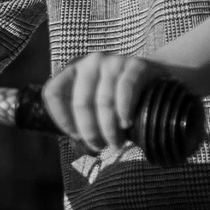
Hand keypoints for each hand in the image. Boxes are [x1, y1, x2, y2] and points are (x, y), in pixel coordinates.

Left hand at [42, 52, 196, 151]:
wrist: (156, 78)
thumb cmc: (120, 98)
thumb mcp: (97, 104)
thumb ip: (84, 117)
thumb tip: (79, 145)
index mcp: (74, 71)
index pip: (53, 92)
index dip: (61, 118)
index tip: (75, 135)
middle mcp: (90, 63)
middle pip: (80, 103)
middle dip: (89, 131)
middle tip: (100, 147)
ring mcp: (113, 62)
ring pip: (103, 101)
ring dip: (109, 129)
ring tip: (116, 143)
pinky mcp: (136, 65)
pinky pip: (126, 90)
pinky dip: (124, 111)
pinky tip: (126, 124)